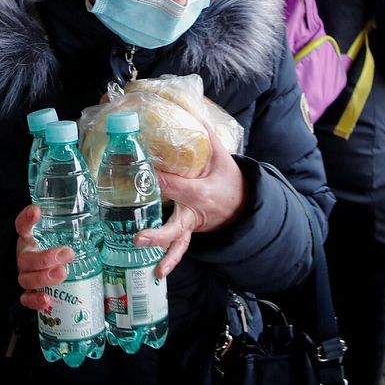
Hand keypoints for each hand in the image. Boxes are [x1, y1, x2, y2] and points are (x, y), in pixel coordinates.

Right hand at [15, 205, 72, 312]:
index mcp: (29, 240)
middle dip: (46, 258)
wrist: (43, 271)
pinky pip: (26, 299)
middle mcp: (24, 258)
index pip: (22, 226)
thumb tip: (94, 224)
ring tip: (62, 273)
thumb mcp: (59, 238)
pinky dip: (35, 301)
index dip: (27, 219)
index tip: (36, 211)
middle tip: (67, 254)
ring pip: (26, 279)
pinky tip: (47, 300)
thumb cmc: (52, 252)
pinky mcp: (28, 294)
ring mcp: (25, 276)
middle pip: (27, 259)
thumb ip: (71, 230)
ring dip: (44, 277)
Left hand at [133, 128, 245, 278]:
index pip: (175, 186)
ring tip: (156, 272)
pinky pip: (179, 248)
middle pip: (176, 226)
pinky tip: (156, 273)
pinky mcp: (188, 233)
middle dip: (159, 234)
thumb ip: (205, 136)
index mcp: (202, 193)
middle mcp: (196, 213)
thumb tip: (188, 111)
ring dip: (167, 258)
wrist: (244, 205)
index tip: (140, 172)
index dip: (158, 180)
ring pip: (179, 244)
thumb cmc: (230, 180)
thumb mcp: (222, 157)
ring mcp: (192, 226)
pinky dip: (169, 260)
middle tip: (139, 238)